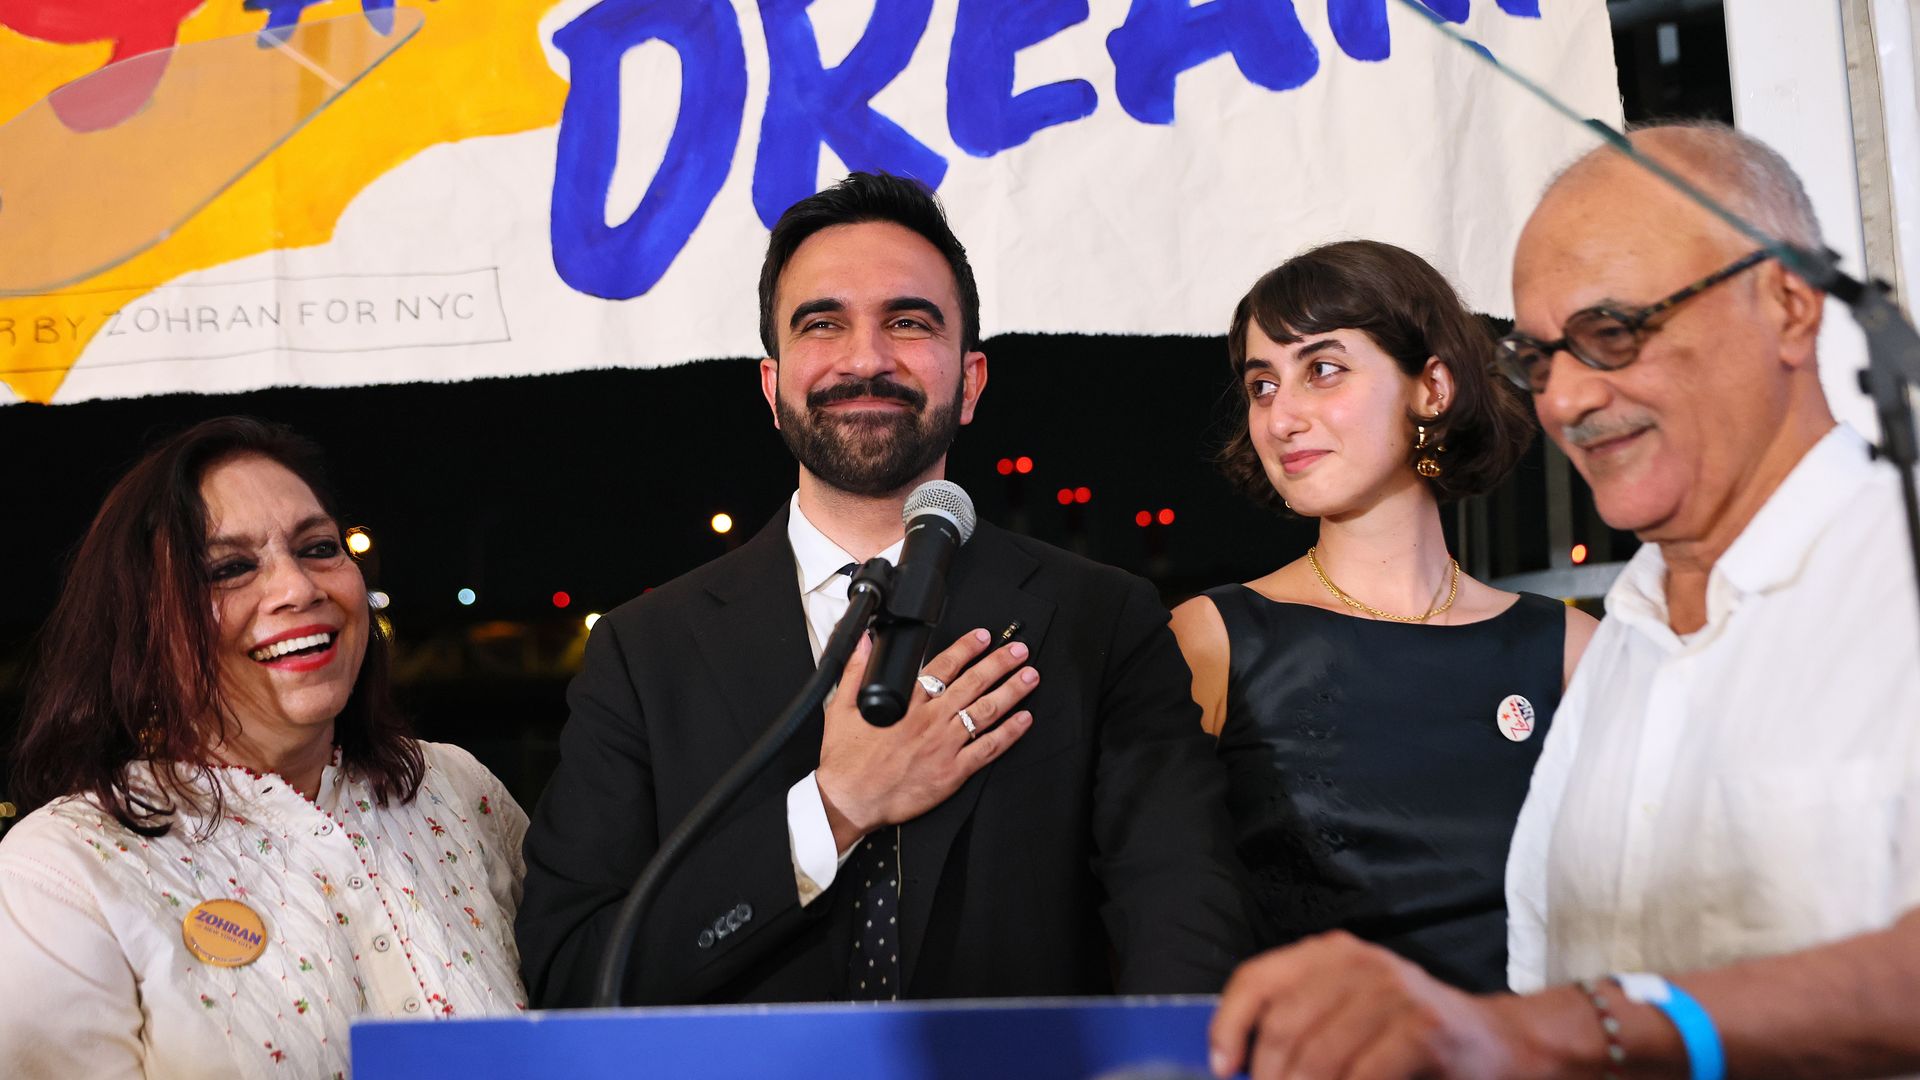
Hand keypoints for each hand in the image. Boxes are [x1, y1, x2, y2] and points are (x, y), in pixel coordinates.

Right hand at [816, 628, 1037, 849]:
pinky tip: (1024, 720)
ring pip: (986, 711)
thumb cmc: (847, 760)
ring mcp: (945, 746)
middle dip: (999, 663)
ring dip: (1011, 691)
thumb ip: (855, 670)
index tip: (983, 636)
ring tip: (1029, 677)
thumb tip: (862, 642)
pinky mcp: (953, 772)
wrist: (851, 800)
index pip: (943, 666)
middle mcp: (930, 720)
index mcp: (907, 703)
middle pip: (973, 683)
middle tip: (1018, 651)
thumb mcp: (841, 707)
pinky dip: (1009, 733)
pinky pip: (988, 748)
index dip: (967, 648)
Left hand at [1209, 932, 1546, 1079]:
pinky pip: (1364, 1074)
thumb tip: (1238, 1064)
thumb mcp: (1349, 1015)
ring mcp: (1395, 992)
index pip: (1257, 979)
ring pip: (1320, 1057)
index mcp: (1329, 954)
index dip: (1229, 1026)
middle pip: (1285, 1026)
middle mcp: (1360, 963)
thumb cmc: (1410, 1037)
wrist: (1500, 1044)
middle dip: (1269, 1078)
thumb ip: (1300, 1028)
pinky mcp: (1425, 1028)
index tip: (1222, 1069)